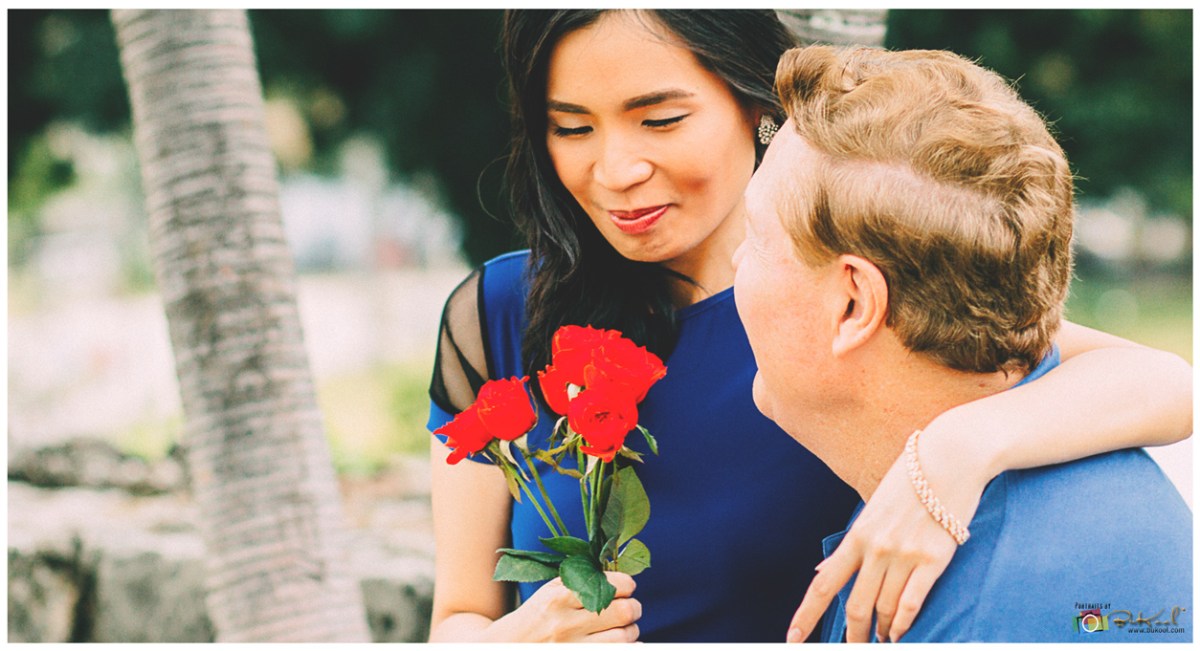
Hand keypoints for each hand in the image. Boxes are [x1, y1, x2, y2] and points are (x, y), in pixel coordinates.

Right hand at [504, 571, 641, 641]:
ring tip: (623, 627)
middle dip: (634, 607)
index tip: (626, 587)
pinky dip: (627, 647)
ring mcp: (573, 647)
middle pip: (624, 612)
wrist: (508, 646)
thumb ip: (582, 579)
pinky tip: (619, 642)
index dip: (626, 585)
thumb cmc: (537, 615)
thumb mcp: (551, 590)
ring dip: (630, 630)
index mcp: (560, 597)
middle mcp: (567, 624)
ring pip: (625, 638)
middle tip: (630, 607)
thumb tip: (620, 577)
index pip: (611, 586)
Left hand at [786, 422, 989, 642]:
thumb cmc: (910, 481)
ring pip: (885, 608)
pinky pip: (913, 602)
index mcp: (856, 535)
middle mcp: (876, 548)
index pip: (824, 584)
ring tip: (881, 641)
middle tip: (853, 648)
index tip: (792, 639)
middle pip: (855, 606)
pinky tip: (899, 634)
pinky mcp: (935, 558)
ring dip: (881, 631)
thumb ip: (850, 544)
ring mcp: (905, 554)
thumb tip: (821, 569)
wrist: (950, 457)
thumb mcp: (871, 508)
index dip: (806, 615)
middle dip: (852, 635)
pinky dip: (903, 624)